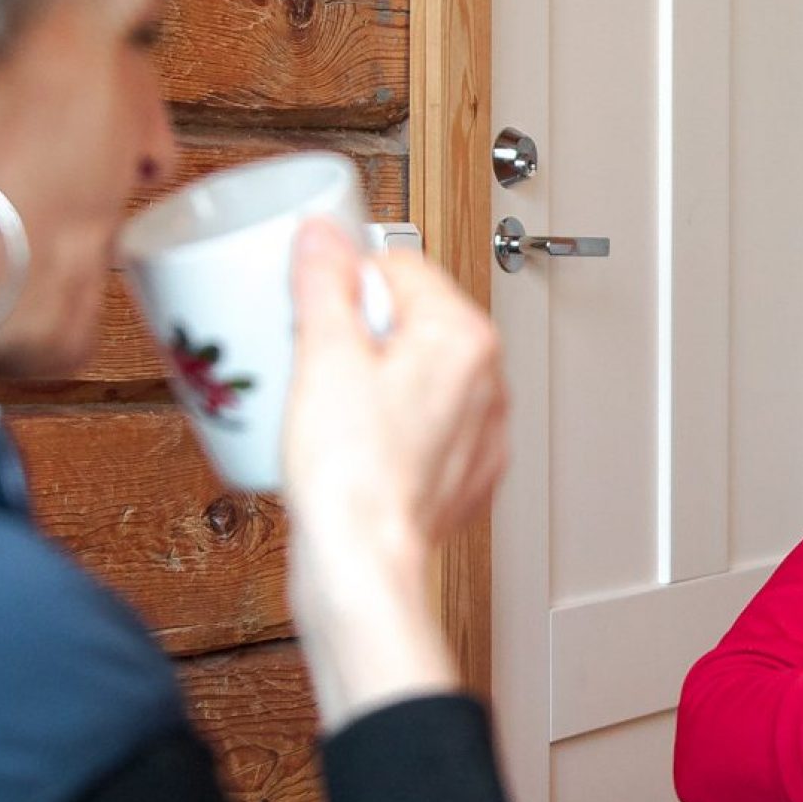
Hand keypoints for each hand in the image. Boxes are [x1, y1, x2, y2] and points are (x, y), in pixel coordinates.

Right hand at [279, 221, 508, 724]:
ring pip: (418, 376)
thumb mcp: (323, 356)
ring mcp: (481, 434)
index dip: (344, 284)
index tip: (315, 308)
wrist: (363, 566)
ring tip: (332, 413)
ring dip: (374, 382)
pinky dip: (389, 428)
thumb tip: (323, 235)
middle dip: (360, 335)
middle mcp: (487, 383)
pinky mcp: (463, 476)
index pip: (400, 266)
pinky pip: (422, 427)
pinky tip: (354, 449)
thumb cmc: (353, 478)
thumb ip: (324, 283)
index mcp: (465, 338)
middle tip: (317, 366)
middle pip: (411, 321)